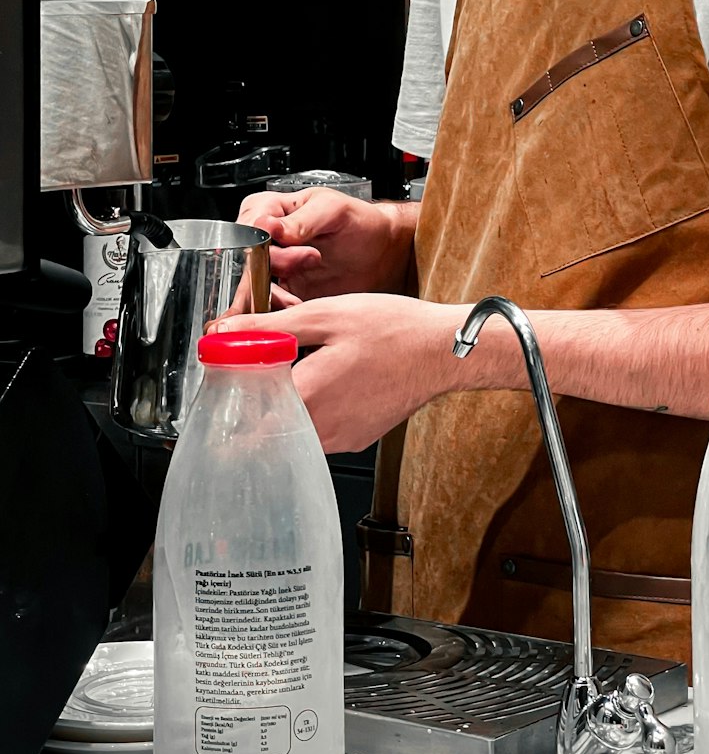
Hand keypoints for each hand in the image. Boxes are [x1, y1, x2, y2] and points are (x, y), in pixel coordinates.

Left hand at [213, 295, 459, 451]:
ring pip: (294, 433)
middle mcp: (323, 427)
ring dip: (285, 410)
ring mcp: (342, 438)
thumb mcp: (328, 315)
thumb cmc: (394, 330)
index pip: (248, 422)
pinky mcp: (358, 438)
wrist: (442, 352)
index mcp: (308, 395)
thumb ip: (273, 327)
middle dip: (257, 405)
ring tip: (294, 374)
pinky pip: (321, 433)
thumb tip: (227, 332)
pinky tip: (327, 383)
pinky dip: (314, 413)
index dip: (230, 408)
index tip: (222, 392)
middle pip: (268, 431)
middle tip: (256, 376)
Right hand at [231, 187, 415, 313]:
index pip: (249, 229)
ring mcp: (270, 266)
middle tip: (309, 264)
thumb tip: (268, 227)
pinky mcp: (280, 291)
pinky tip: (297, 307)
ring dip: (274, 296)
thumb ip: (301, 220)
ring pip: (251, 287)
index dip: (269, 245)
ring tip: (300, 295)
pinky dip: (277, 311)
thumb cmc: (359, 223)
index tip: (302, 250)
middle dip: (272, 272)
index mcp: (270, 208)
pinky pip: (265, 305)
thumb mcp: (333, 211)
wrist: (379, 253)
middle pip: (246, 261)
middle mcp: (265, 237)